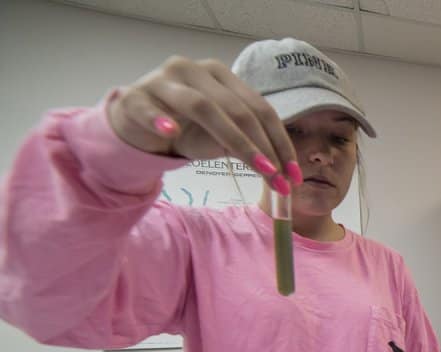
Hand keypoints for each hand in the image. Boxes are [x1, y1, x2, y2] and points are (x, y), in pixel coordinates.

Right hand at [106, 56, 296, 186]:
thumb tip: (283, 170)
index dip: (280, 141)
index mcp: (221, 76)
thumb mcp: (222, 136)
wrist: (135, 127)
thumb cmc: (186, 129)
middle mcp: (194, 70)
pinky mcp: (133, 97)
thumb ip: (249, 142)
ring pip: (202, 107)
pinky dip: (160, 120)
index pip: (259, 108)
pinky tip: (172, 133)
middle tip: (278, 179)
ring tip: (257, 167)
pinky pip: (148, 109)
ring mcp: (162, 81)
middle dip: (263, 147)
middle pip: (237, 109)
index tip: (293, 174)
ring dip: (234, 141)